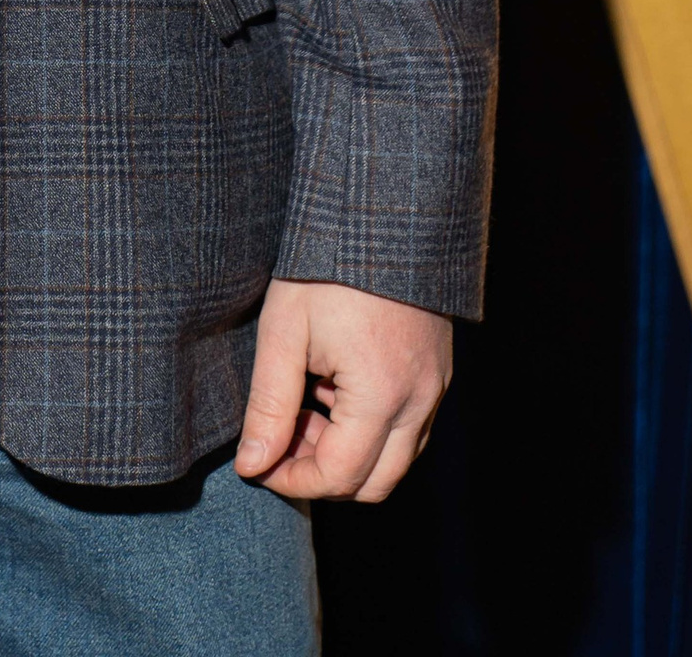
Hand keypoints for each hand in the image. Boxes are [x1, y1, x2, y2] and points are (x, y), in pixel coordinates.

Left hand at [233, 279, 450, 502]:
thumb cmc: (324, 265)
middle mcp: (421, 400)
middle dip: (324, 475)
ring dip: (350, 453)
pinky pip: (411, 427)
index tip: (258, 463)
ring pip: (397, 459)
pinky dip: (372, 429)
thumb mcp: (284, 330)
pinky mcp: (439, 370)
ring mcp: (436, 385)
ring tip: (306, 407)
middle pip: (376, 482)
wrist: (378, 208)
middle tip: (282, 441)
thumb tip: (252, 465)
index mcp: (382, 394)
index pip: (340, 475)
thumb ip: (268, 404)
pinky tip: (335, 389)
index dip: (293, 480)